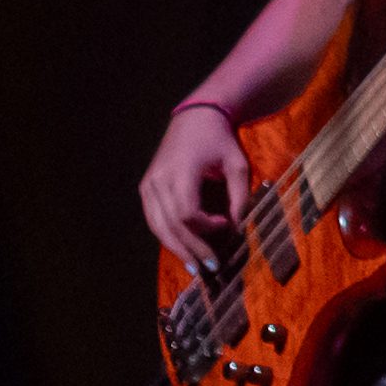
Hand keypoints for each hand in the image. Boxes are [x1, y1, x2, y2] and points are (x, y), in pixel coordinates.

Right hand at [142, 101, 247, 267]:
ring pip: (158, 226)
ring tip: (195, 268)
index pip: (188, 212)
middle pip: (172, 224)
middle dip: (192, 248)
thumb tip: (238, 228)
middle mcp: (159, 178)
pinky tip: (182, 251)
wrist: (196, 117)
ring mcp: (149, 183)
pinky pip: (154, 219)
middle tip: (212, 267)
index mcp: (181, 170)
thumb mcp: (237, 164)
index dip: (207, 226)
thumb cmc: (220, 140)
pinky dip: (167, 236)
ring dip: (177, 249)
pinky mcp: (146, 187)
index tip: (227, 224)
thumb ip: (238, 196)